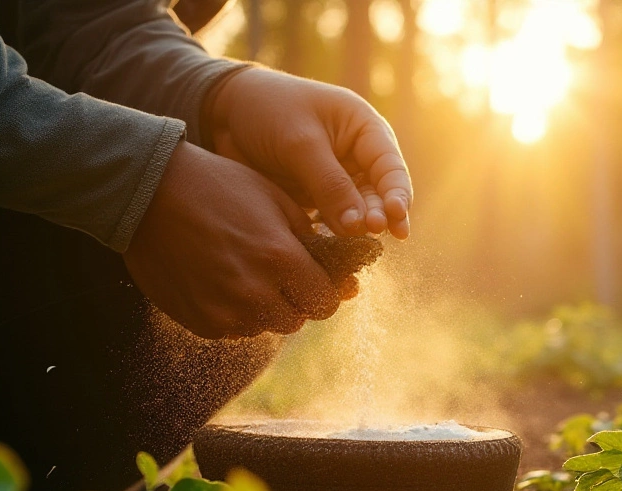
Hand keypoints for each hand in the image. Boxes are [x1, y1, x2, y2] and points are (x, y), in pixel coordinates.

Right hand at [124, 142, 356, 339]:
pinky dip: (235, 313)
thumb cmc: (218, 187)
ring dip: (265, 308)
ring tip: (245, 272)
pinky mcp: (201, 322)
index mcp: (280, 258)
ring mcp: (225, 312)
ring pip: (265, 326)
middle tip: (278, 273)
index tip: (317, 279)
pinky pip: (234, 330)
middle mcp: (255, 292)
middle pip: (297, 319)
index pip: (326, 301)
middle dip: (296, 299)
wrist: (147, 193)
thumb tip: (346, 279)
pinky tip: (220, 280)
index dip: (327, 291)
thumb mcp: (275, 200)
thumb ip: (313, 241)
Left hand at [203, 68, 412, 238]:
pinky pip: (333, 220)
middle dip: (377, 215)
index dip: (397, 195)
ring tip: (352, 245)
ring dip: (356, 230)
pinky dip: (333, 234)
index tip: (395, 221)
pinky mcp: (317, 197)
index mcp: (365, 130)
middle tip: (371, 233)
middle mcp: (358, 157)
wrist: (223, 112)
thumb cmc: (268, 110)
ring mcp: (339, 179)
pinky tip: (331, 249)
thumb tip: (360, 226)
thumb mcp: (300, 143)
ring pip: (357, 212)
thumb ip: (330, 184)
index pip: (391, 168)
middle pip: (379, 194)